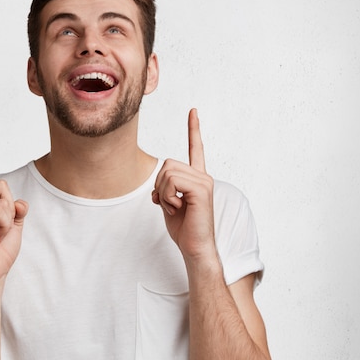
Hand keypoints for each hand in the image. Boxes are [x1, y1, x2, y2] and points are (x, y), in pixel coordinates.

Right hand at [0, 131, 27, 284]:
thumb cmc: (2, 249)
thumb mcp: (17, 224)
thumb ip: (18, 209)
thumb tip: (19, 203)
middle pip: (3, 185)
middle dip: (11, 208)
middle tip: (2, 228)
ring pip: (3, 198)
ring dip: (8, 219)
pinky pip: (0, 210)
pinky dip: (4, 225)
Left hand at [152, 109, 215, 259]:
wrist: (195, 248)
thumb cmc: (184, 229)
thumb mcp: (168, 205)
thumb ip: (163, 190)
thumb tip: (155, 188)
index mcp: (196, 178)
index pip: (195, 149)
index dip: (193, 130)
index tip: (193, 111)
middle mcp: (203, 176)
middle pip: (167, 164)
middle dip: (159, 186)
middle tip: (169, 204)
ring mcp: (204, 182)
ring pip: (167, 172)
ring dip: (163, 193)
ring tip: (175, 207)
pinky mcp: (201, 189)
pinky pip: (172, 182)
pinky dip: (167, 197)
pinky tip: (178, 208)